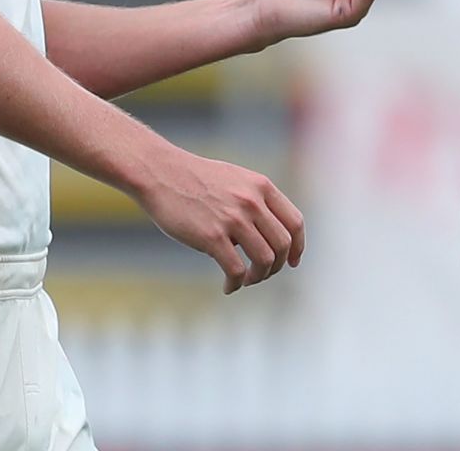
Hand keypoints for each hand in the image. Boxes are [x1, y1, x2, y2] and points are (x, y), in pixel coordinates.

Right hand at [132, 145, 305, 293]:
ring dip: (258, 277)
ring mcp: (233, 219)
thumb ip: (255, 200)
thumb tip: (268, 232)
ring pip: (265, 260)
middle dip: (277, 266)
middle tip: (261, 274)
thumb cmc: (195, 179)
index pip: (295, 222)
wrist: (160, 173)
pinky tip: (228, 286)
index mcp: (261, 187)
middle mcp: (252, 202)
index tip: (293, 261)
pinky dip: (236, 284)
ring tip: (245, 280)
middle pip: (283, 245)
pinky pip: (236, 270)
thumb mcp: (235, 179)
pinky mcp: (212, 237)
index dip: (298, 246)